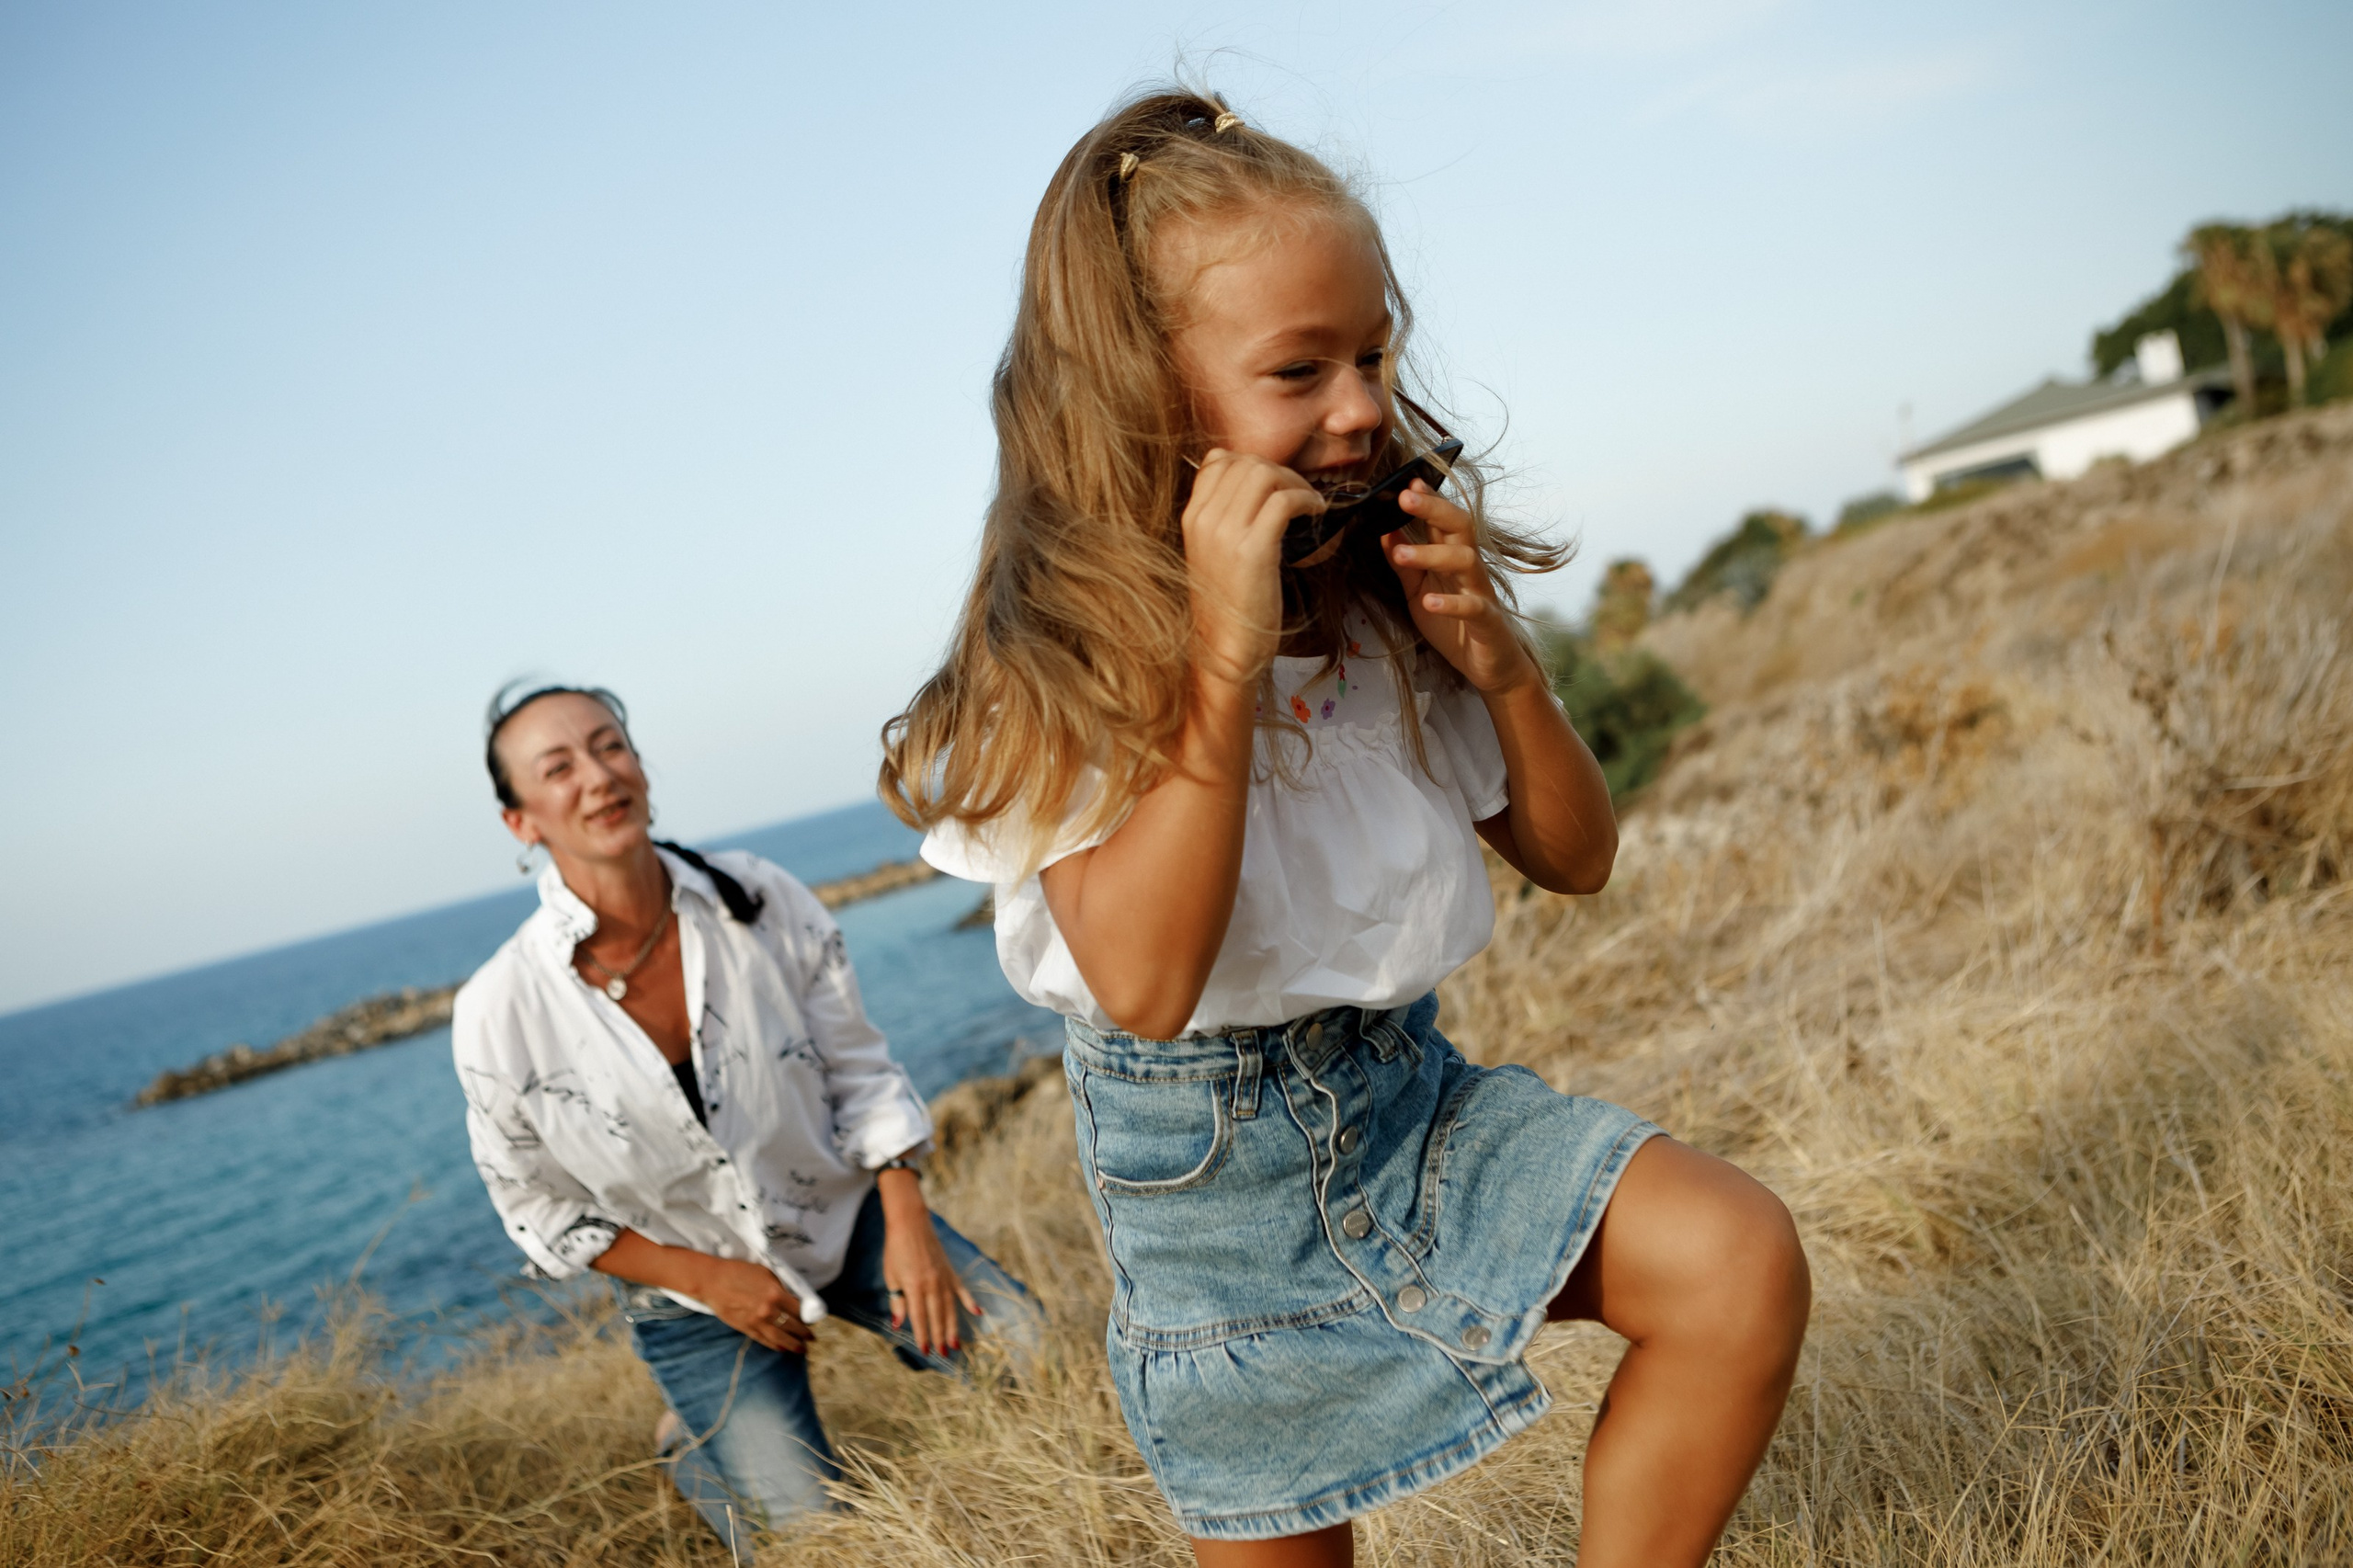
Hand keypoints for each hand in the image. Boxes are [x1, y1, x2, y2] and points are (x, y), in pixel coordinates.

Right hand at [693, 1255, 814, 1354]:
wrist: (713, 1282)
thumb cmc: (739, 1272)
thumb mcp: (766, 1273)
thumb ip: (781, 1287)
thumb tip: (794, 1299)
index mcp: (776, 1294)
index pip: (799, 1310)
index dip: (808, 1316)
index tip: (813, 1319)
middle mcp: (768, 1311)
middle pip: (792, 1326)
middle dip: (804, 1333)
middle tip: (812, 1338)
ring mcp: (756, 1322)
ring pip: (780, 1338)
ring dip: (793, 1345)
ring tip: (802, 1349)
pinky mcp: (746, 1329)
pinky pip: (764, 1340)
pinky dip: (774, 1346)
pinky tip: (782, 1348)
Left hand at [878, 1169, 980, 1356]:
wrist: (911, 1223)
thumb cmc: (896, 1250)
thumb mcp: (891, 1276)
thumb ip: (898, 1301)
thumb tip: (899, 1324)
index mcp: (915, 1286)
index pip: (919, 1317)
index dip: (922, 1335)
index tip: (925, 1351)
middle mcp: (932, 1284)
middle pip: (937, 1316)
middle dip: (940, 1336)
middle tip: (944, 1354)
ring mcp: (944, 1278)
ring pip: (951, 1307)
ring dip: (953, 1327)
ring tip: (957, 1344)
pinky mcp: (950, 1271)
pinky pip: (962, 1290)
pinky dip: (969, 1301)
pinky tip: (977, 1313)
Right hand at [1181, 449, 1322, 687]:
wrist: (1225, 650)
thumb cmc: (1228, 605)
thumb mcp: (1214, 553)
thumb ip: (1224, 519)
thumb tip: (1251, 485)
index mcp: (1192, 518)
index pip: (1218, 461)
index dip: (1253, 463)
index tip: (1275, 482)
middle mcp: (1204, 520)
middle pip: (1246, 463)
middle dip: (1280, 470)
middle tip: (1300, 492)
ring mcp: (1226, 533)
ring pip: (1265, 474)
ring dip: (1296, 482)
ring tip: (1310, 502)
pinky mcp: (1253, 549)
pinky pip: (1284, 501)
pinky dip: (1307, 499)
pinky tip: (1317, 512)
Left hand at [1384, 482, 1542, 695]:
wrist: (1489, 666)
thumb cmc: (1454, 626)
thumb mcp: (1419, 592)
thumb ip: (1405, 565)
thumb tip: (1384, 531)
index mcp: (1452, 557)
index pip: (1442, 519)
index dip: (1428, 498)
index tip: (1407, 480)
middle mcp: (1470, 568)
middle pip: (1459, 526)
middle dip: (1433, 509)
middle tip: (1403, 497)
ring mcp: (1481, 592)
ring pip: (1466, 560)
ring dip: (1433, 554)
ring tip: (1403, 555)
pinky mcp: (1488, 620)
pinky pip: (1473, 607)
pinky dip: (1450, 603)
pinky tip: (1429, 602)